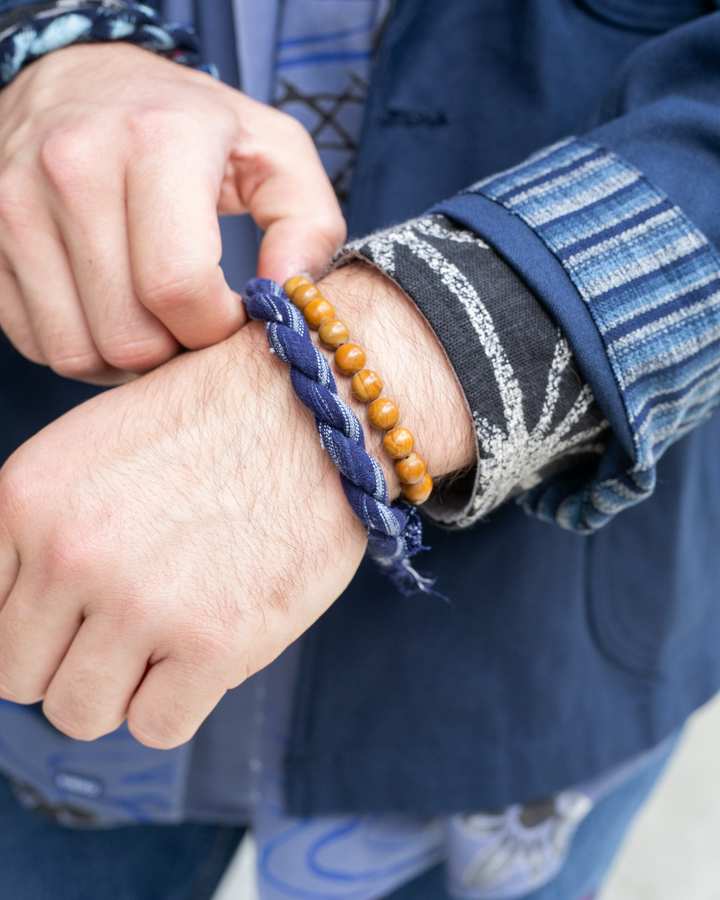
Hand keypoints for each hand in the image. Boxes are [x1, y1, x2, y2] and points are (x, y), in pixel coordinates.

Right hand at [0, 43, 343, 383]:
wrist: (80, 78)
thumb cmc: (191, 125)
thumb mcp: (275, 152)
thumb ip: (309, 226)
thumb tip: (289, 298)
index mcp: (156, 141)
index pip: (180, 288)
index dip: (217, 328)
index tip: (232, 312)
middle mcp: (72, 167)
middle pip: (129, 336)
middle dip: (176, 350)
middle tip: (195, 319)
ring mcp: (15, 204)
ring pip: (78, 353)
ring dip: (129, 358)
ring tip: (156, 318)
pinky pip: (40, 344)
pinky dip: (84, 348)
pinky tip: (112, 310)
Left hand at [0, 264, 473, 747]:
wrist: (316, 404)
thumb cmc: (213, 424)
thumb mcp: (94, 447)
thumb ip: (41, 529)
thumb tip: (32, 620)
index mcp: (26, 498)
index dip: (32, 625)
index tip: (75, 617)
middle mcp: (68, 553)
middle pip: (21, 676)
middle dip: (72, 661)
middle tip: (129, 627)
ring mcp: (139, 602)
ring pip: (80, 714)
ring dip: (122, 689)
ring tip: (169, 637)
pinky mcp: (213, 643)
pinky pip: (156, 727)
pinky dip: (178, 700)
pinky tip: (209, 647)